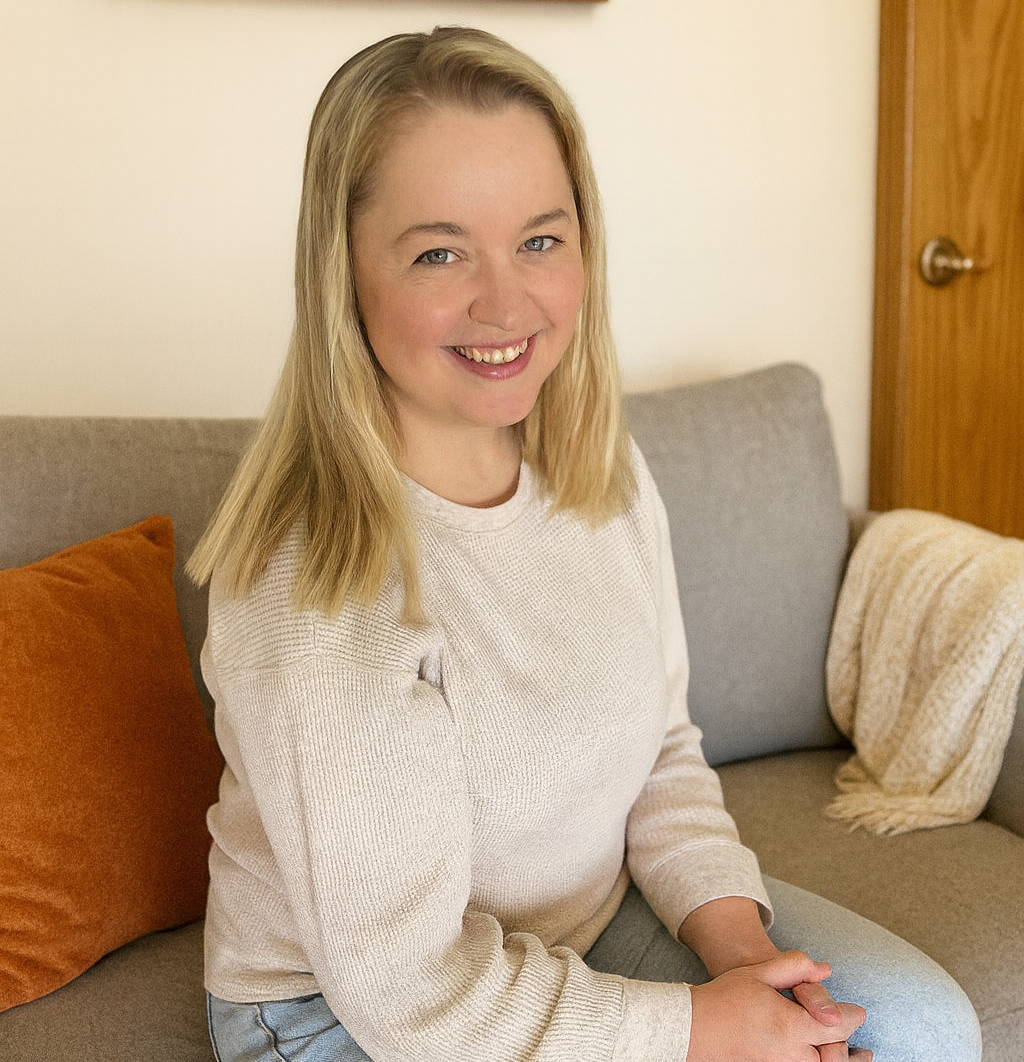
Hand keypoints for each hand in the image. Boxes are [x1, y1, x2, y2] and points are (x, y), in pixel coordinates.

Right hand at [687, 950, 867, 1061]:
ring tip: (860, 1057)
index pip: (838, 1026)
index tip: (859, 1012)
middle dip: (849, 1046)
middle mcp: (790, 1054)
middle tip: (860, 1041)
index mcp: (788, 1025)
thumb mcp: (758, 972)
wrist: (694, 1028)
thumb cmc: (725, 998)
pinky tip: (828, 1059)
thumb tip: (825, 969)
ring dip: (841, 1061)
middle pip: (836, 1056)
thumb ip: (793, 967)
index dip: (852, 1018)